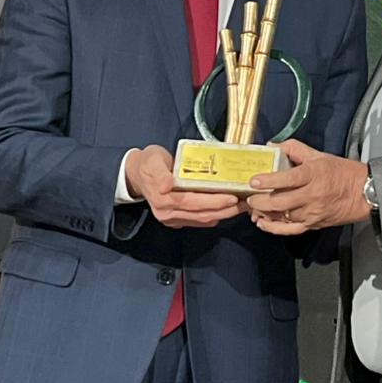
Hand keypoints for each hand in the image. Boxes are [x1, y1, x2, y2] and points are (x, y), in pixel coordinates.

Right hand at [125, 144, 245, 228]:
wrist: (136, 174)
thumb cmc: (148, 164)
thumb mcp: (153, 161)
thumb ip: (160, 173)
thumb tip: (165, 185)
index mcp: (163, 199)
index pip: (194, 203)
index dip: (214, 201)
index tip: (232, 197)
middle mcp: (168, 213)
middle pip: (202, 214)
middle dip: (226, 210)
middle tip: (245, 202)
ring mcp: (172, 219)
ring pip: (203, 220)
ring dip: (224, 214)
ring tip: (241, 205)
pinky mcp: (177, 219)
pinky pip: (199, 221)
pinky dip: (215, 215)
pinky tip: (227, 208)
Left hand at [245, 139, 369, 234]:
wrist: (364, 192)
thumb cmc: (343, 173)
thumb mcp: (319, 155)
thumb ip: (294, 149)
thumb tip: (273, 146)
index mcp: (314, 174)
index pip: (287, 178)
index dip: (268, 180)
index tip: (254, 180)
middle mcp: (313, 195)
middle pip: (281, 201)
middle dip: (260, 201)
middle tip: (249, 197)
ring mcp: (313, 212)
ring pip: (283, 216)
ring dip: (264, 213)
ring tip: (254, 207)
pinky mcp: (314, 224)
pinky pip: (290, 230)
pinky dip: (274, 228)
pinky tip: (263, 223)